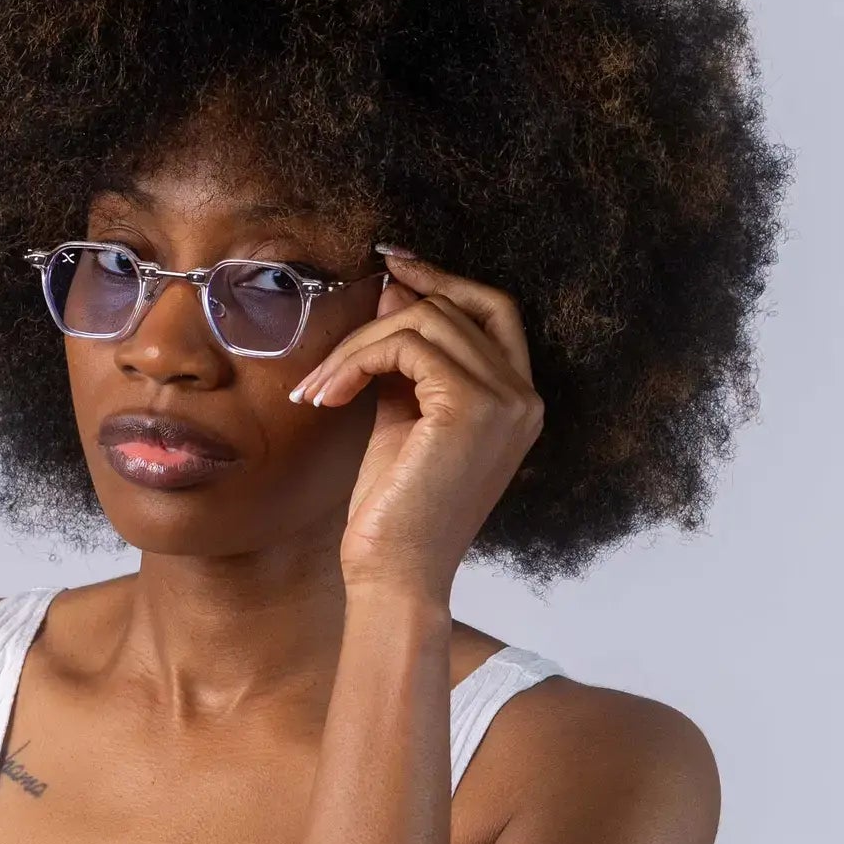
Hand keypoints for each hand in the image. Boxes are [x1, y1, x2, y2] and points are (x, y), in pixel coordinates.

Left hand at [288, 245, 542, 602]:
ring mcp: (505, 400)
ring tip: (319, 387)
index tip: (392, 268)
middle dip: (395, 303)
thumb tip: (392, 289)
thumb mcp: (402, 419)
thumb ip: (406, 361)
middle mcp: (524, 397)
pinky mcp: (470, 407)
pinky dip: (355, 360)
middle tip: (346, 315)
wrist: (394, 576)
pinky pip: (405, 345)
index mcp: (517, 402)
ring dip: (357, 345)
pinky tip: (325, 396)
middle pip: (459, 307)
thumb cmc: (395, 511)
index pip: (494, 311)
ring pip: (425, 320)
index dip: (445, 280)